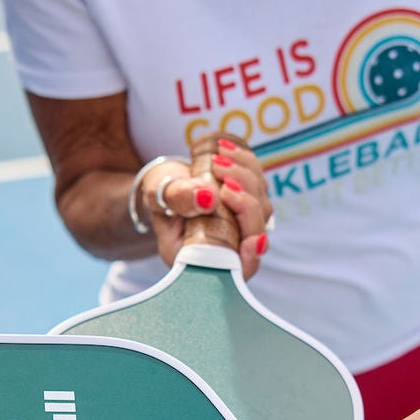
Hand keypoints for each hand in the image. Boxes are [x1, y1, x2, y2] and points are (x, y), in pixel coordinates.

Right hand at [143, 139, 273, 278]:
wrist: (165, 184)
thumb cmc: (159, 197)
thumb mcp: (158, 196)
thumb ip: (179, 198)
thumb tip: (208, 197)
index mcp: (202, 257)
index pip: (236, 269)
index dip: (251, 259)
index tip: (254, 240)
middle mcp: (228, 245)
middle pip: (255, 231)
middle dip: (244, 200)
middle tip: (219, 171)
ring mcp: (243, 224)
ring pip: (262, 205)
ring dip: (244, 175)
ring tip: (217, 155)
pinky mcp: (249, 202)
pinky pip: (259, 185)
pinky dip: (246, 164)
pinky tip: (225, 149)